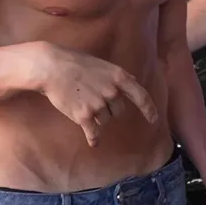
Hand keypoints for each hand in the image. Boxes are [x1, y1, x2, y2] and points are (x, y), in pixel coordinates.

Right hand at [33, 43, 158, 146]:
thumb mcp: (103, 64)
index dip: (149, 109)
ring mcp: (99, 105)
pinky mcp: (84, 116)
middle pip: (119, 111)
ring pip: (105, 120)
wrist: (52, 67)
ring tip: (81, 101)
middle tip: (92, 96)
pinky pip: (94, 133)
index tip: (154, 119)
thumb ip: (119, 76)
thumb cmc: (76, 63)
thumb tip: (135, 81)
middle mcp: (112, 92)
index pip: (141, 96)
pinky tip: (93, 143)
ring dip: (96, 116)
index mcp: (119, 77)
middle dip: (109, 108)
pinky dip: (93, 138)